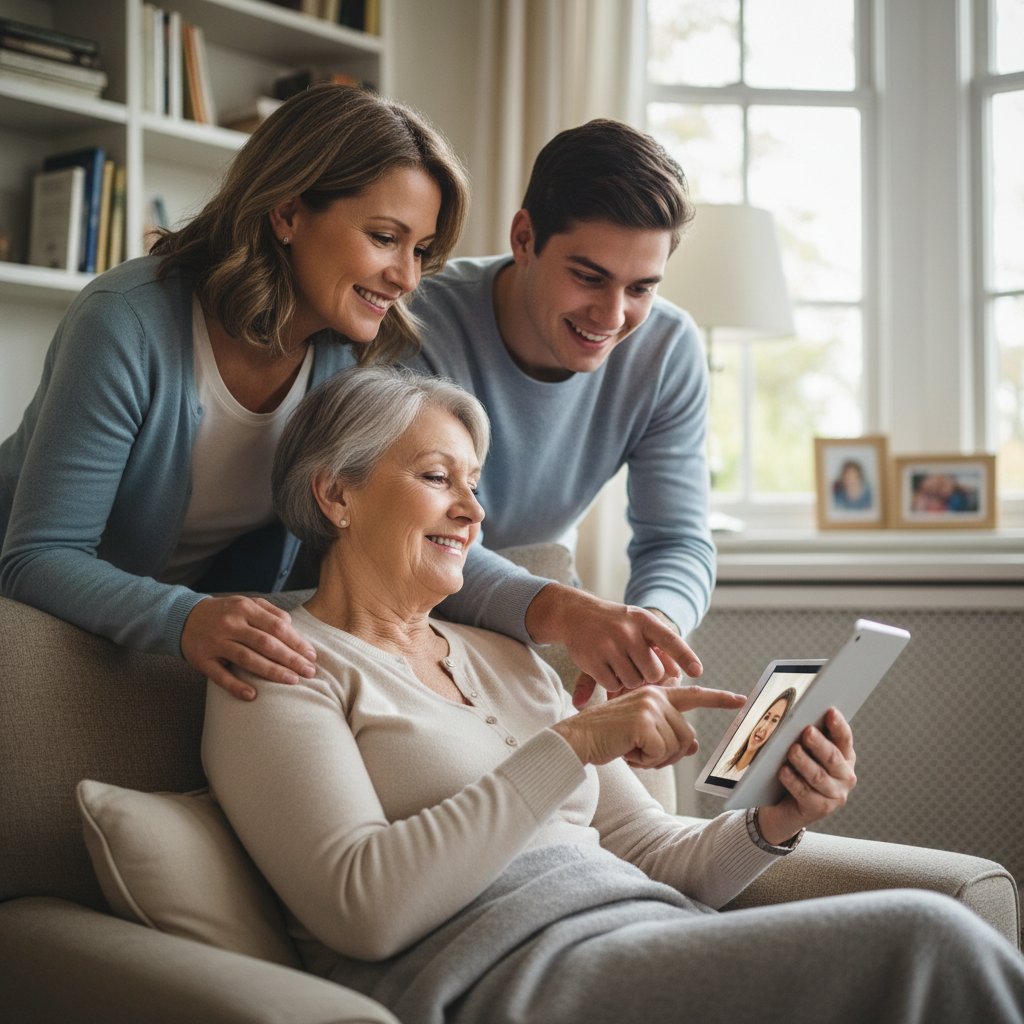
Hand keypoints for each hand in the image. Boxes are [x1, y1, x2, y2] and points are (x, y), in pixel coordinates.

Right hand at [181, 596, 316, 699]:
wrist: (184, 618)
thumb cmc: (225, 613)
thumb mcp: (246, 604)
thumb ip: (270, 612)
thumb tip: (291, 626)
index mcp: (244, 609)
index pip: (276, 626)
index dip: (296, 642)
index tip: (312, 655)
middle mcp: (230, 624)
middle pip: (265, 643)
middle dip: (290, 659)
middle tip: (309, 672)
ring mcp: (215, 643)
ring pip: (247, 659)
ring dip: (271, 672)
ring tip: (292, 681)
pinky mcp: (202, 660)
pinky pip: (220, 676)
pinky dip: (236, 686)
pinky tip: (253, 695)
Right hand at [524, 583, 701, 707]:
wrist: (577, 613)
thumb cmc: (616, 622)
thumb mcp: (639, 625)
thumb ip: (660, 646)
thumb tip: (677, 674)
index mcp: (643, 620)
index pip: (670, 640)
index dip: (685, 657)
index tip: (697, 672)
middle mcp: (626, 631)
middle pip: (653, 672)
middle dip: (648, 675)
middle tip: (638, 666)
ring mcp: (607, 645)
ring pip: (632, 682)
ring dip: (629, 680)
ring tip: (620, 664)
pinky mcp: (591, 660)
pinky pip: (612, 685)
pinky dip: (612, 683)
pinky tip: (606, 669)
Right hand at [552, 684, 744, 769]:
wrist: (577, 738)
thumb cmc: (608, 737)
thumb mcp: (642, 736)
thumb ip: (668, 736)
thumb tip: (693, 747)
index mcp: (656, 694)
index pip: (694, 695)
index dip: (719, 699)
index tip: (741, 700)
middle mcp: (656, 695)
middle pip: (687, 736)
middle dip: (667, 754)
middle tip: (640, 752)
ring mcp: (650, 706)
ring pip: (676, 747)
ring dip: (655, 759)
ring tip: (631, 749)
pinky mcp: (644, 721)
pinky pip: (661, 753)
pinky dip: (645, 761)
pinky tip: (627, 751)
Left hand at [755, 708, 857, 844]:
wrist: (785, 807)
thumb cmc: (795, 770)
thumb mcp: (803, 750)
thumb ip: (803, 734)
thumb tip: (788, 712)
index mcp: (844, 756)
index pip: (844, 738)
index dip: (838, 725)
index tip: (830, 711)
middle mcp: (845, 776)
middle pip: (832, 757)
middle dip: (819, 743)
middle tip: (806, 731)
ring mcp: (835, 795)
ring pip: (819, 776)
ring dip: (804, 762)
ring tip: (792, 750)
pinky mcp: (820, 809)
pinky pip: (806, 793)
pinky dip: (793, 781)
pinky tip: (783, 771)